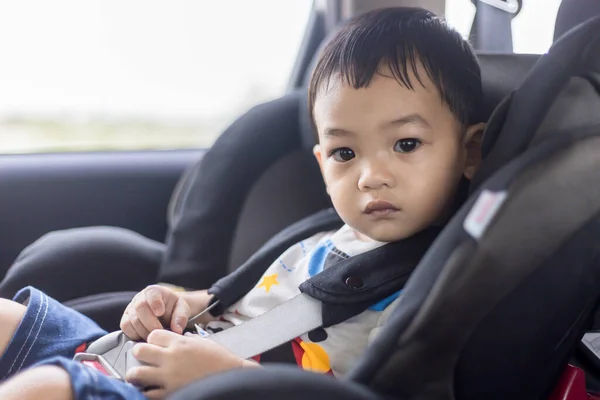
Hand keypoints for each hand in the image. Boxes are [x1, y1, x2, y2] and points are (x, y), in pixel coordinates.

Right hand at [120, 285, 190, 340]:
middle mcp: (140, 298)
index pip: (151, 294)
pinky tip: (145, 337)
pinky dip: (135, 334)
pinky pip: (125, 327)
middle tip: (160, 332)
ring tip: (155, 337)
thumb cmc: (174, 309)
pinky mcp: (125, 319)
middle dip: (150, 323)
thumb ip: (181, 317)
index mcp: (154, 291)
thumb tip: (177, 330)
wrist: (166, 313)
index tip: (160, 313)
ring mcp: (130, 308)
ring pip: (132, 319)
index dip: (155, 303)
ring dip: (144, 331)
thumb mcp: (182, 309)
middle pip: (140, 307)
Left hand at [125, 330, 257, 398]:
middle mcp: (171, 357)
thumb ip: (186, 340)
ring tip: (140, 376)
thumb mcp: (202, 342)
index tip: (155, 344)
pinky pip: (147, 393)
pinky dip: (145, 392)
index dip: (153, 339)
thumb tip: (177, 340)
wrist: (231, 376)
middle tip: (143, 358)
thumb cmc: (220, 359)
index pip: (152, 335)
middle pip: (139, 350)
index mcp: (180, 342)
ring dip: (136, 373)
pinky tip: (150, 389)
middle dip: (139, 353)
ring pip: (136, 373)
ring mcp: (168, 376)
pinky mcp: (170, 392)